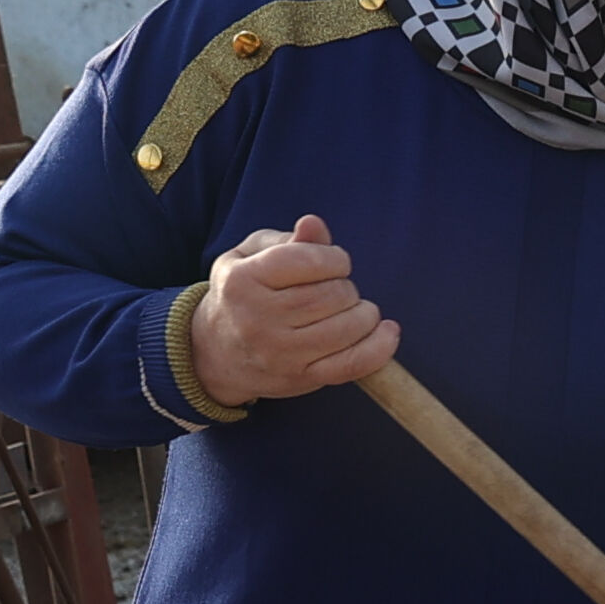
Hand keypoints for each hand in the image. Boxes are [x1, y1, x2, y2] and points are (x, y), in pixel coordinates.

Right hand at [192, 213, 398, 407]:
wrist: (216, 353)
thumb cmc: (244, 293)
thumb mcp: (252, 256)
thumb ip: (287, 240)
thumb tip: (314, 225)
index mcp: (242, 280)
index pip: (306, 261)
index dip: (334, 258)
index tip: (335, 263)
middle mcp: (258, 318)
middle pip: (331, 295)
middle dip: (346, 286)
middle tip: (336, 290)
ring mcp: (281, 353)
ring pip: (347, 327)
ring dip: (364, 313)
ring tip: (353, 309)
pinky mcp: (302, 379)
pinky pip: (353, 364)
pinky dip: (380, 347)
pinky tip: (387, 331)